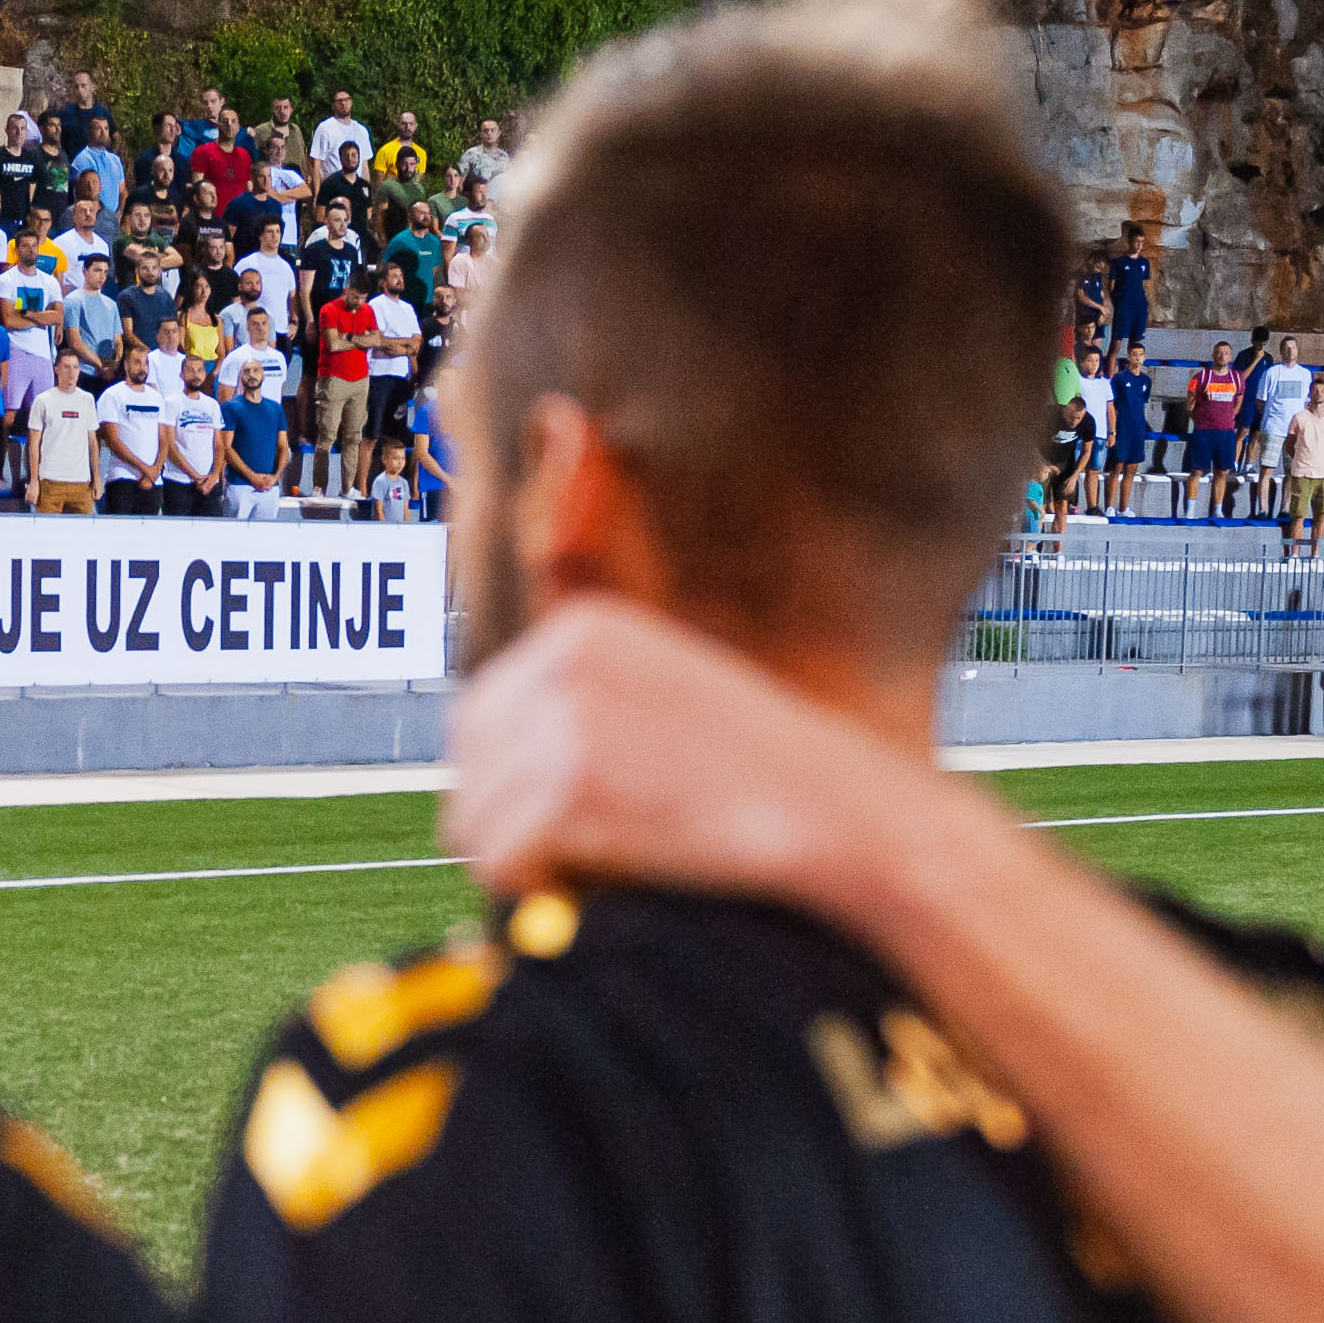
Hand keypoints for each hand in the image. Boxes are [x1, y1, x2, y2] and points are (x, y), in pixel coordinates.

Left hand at [440, 594, 939, 909]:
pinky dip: (552, 896)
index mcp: (582, 626)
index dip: (529, 790)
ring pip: (478, 831)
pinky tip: (628, 876)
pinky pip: (504, 868)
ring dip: (541, 868)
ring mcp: (566, 718)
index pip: (480, 726)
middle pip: (467, 779)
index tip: (614, 804)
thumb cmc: (774, 772)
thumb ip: (591, 624)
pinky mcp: (572, 787)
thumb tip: (553, 426)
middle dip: (523, 830)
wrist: (856, 824)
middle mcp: (563, 656)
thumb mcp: (677, 682)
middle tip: (622, 841)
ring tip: (636, 852)